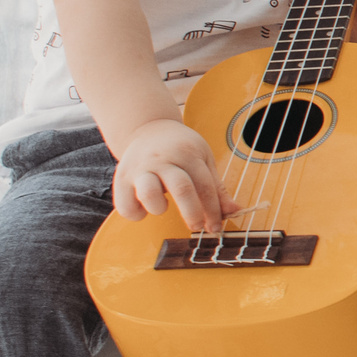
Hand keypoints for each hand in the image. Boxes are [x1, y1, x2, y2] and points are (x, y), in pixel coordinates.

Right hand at [114, 116, 226, 231]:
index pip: (205, 186)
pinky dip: (135, 213)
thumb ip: (216, 187)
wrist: (148, 129)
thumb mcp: (202, 159)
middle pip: (182, 189)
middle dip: (193, 213)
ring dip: (159, 208)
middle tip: (198, 226)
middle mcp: (163, 160)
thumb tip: (235, 211)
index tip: (216, 227)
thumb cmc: (181, 149)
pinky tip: (144, 208)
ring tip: (164, 207)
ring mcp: (140, 168)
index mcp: (187, 154)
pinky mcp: (121, 178)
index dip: (214, 211)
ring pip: (149, 193)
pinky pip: (124, 204)